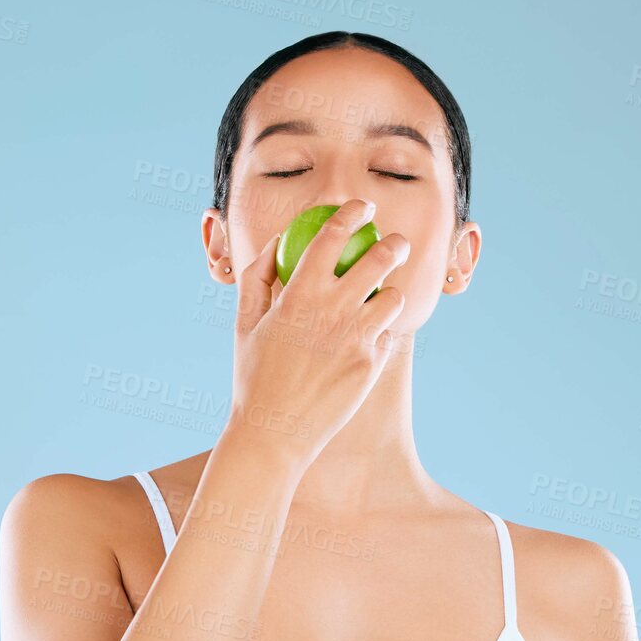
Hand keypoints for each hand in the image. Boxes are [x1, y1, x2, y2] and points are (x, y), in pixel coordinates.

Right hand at [228, 198, 408, 466]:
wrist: (274, 433)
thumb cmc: (254, 376)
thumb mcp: (245, 322)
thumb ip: (259, 275)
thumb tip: (278, 241)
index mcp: (299, 294)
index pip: (333, 234)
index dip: (353, 212)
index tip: (364, 208)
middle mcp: (332, 312)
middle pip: (380, 259)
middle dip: (395, 244)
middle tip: (395, 243)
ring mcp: (356, 340)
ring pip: (394, 298)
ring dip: (393, 291)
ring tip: (386, 296)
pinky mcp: (370, 367)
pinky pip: (388, 336)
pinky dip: (383, 330)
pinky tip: (373, 335)